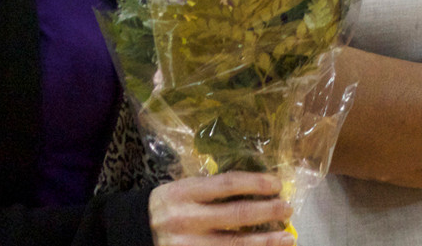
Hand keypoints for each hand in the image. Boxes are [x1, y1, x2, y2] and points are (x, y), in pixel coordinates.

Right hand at [149, 172, 293, 245]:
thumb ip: (208, 188)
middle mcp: (186, 219)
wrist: (134, 232)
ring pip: (235, 245)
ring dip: (265, 242)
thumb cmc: (165, 206)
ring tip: (287, 237)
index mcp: (184, 192)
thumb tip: (253, 186)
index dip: (256, 182)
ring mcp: (188, 245)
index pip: (227, 184)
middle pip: (236, 214)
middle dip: (267, 211)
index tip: (277, 183)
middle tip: (288, 208)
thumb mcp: (181, 189)